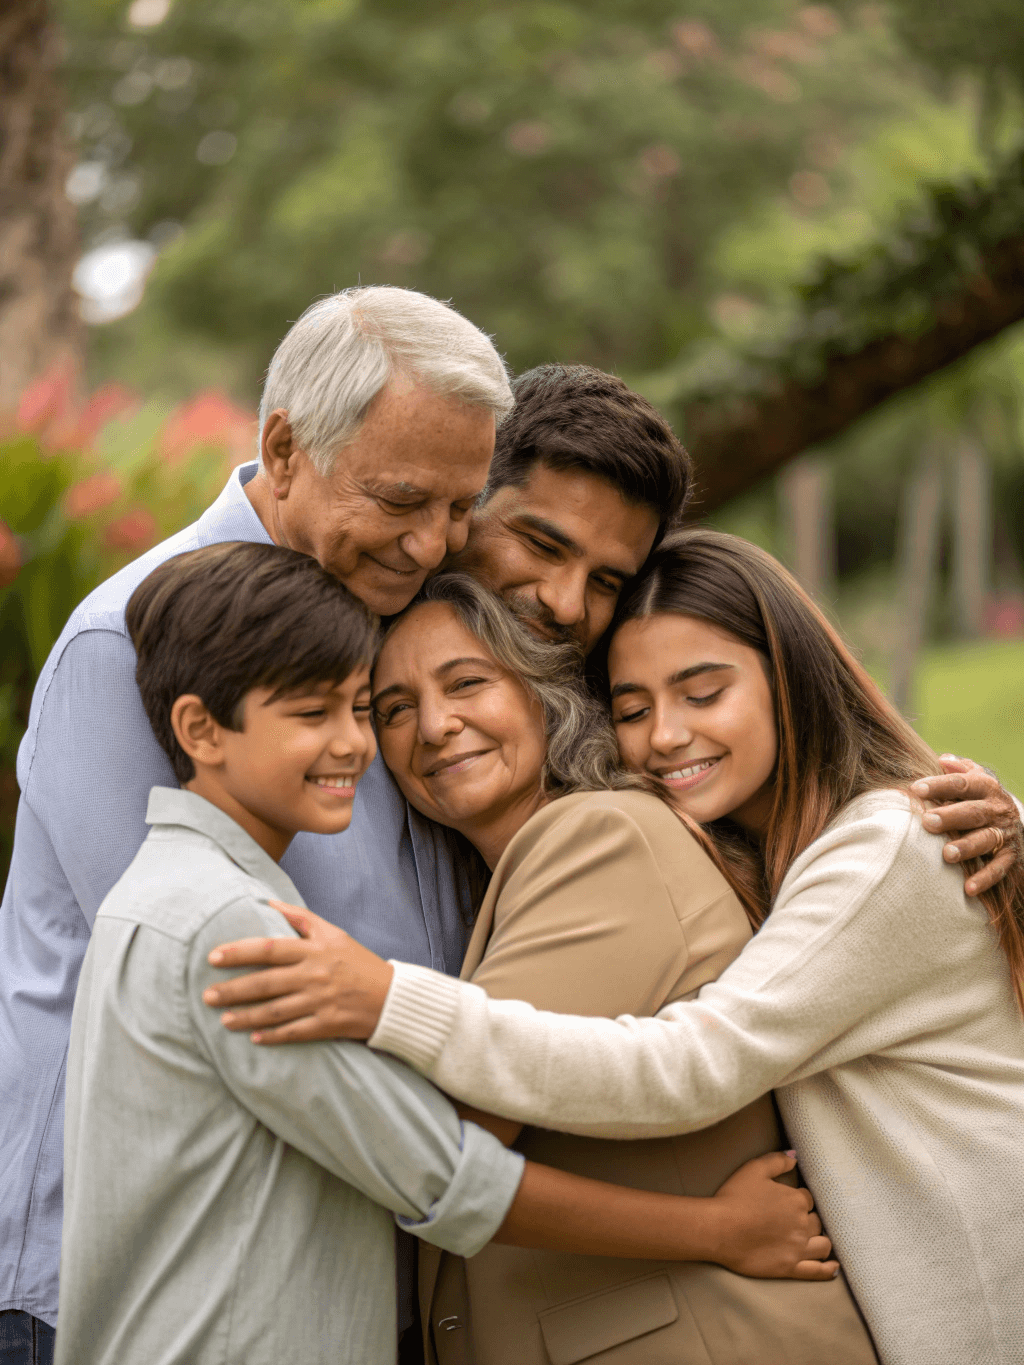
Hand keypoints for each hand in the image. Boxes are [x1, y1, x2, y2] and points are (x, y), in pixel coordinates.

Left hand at [203, 902, 392, 1042]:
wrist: (392, 996)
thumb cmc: (359, 961)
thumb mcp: (334, 932)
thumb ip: (301, 918)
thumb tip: (267, 903)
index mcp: (314, 949)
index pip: (269, 948)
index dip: (239, 952)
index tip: (213, 957)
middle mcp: (315, 974)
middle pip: (266, 982)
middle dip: (233, 989)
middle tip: (207, 995)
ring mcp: (321, 1001)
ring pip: (275, 1010)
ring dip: (246, 1016)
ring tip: (222, 1020)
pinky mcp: (328, 1024)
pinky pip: (294, 1032)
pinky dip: (272, 1036)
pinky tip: (253, 1038)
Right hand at [709, 1151, 837, 1279]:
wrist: (720, 1228)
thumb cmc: (735, 1196)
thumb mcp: (754, 1169)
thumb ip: (778, 1160)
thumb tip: (795, 1156)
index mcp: (795, 1200)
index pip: (807, 1198)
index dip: (797, 1199)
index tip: (786, 1202)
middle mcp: (802, 1225)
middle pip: (816, 1221)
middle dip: (808, 1219)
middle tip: (795, 1220)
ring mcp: (798, 1249)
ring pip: (822, 1245)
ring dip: (820, 1240)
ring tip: (815, 1240)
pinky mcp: (790, 1268)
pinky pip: (816, 1271)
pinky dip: (828, 1270)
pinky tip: (833, 1268)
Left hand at [912, 755, 1021, 895]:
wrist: (1016, 822)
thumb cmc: (981, 800)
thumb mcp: (976, 780)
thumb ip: (960, 770)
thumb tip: (942, 759)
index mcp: (986, 787)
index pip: (961, 784)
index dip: (939, 785)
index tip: (916, 789)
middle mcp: (996, 809)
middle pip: (973, 812)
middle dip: (950, 816)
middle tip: (928, 822)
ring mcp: (1004, 834)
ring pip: (986, 839)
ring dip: (967, 847)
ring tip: (947, 854)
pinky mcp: (1010, 856)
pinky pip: (998, 869)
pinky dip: (984, 878)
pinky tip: (968, 888)